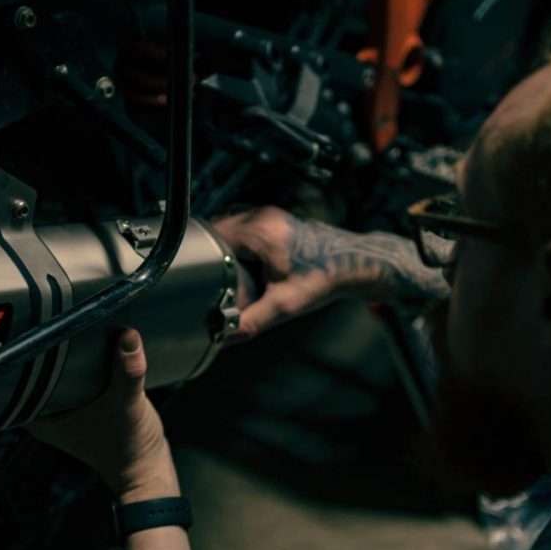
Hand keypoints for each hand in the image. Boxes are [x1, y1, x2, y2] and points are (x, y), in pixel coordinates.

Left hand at [28, 329, 177, 502]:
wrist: (148, 470)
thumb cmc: (128, 448)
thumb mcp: (128, 404)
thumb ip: (127, 371)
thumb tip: (127, 336)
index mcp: (39, 418)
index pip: (18, 375)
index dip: (24, 347)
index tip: (32, 320)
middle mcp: (46, 413)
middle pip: (37, 368)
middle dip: (49, 344)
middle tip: (57, 312)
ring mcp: (64, 411)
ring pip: (57, 371)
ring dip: (67, 352)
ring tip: (76, 322)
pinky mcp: (84, 407)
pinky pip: (76, 376)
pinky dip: (83, 362)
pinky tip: (94, 344)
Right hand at [212, 206, 450, 339]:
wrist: (353, 264)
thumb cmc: (324, 278)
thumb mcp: (285, 305)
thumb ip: (252, 321)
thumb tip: (225, 334)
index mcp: (259, 231)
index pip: (211, 239)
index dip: (201, 261)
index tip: (197, 279)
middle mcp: (260, 216)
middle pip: (217, 232)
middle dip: (210, 257)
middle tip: (209, 281)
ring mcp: (267, 215)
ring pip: (228, 229)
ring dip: (223, 250)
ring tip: (223, 274)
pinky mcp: (274, 220)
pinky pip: (243, 228)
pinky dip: (237, 245)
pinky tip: (241, 265)